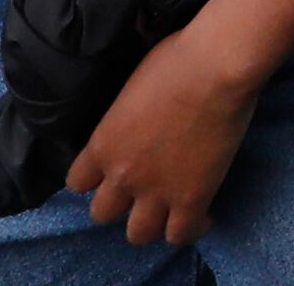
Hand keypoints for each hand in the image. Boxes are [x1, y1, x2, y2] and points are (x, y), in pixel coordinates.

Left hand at [61, 17, 272, 249]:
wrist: (215, 66)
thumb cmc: (178, 58)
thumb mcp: (133, 84)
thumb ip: (127, 112)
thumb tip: (139, 108)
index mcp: (103, 144)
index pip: (77, 182)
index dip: (96, 179)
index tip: (113, 171)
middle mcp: (122, 175)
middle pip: (102, 214)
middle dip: (120, 203)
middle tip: (143, 189)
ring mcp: (156, 191)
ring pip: (138, 234)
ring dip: (151, 223)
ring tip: (169, 211)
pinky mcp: (192, 199)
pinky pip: (181, 235)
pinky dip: (192, 228)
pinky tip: (203, 215)